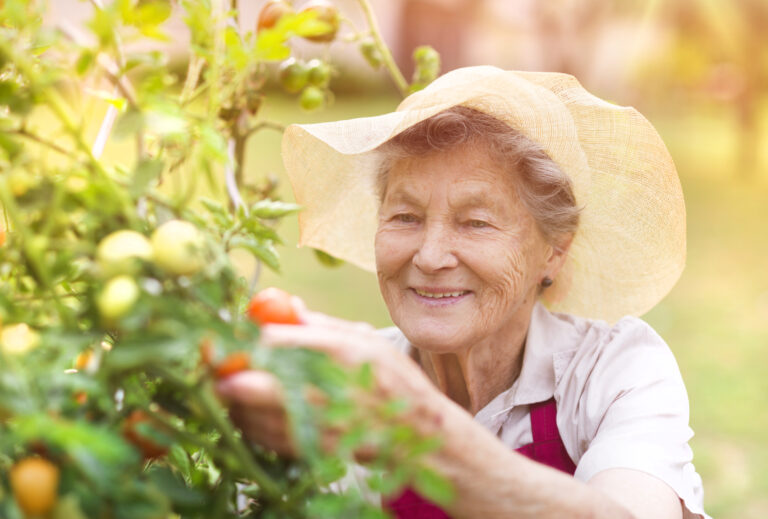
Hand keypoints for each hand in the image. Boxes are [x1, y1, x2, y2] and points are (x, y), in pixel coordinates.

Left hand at [216, 308, 445, 458]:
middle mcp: (322, 390)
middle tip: (209, 362)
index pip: (272, 342)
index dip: (238, 337)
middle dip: (221, 372)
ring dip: (230, 398)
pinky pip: (260, 436)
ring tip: (227, 383)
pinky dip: (247, 421)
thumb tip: (285, 307)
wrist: (418, 436)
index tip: (218, 333)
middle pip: (250, 382)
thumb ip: (322, 325)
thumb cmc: (392, 379)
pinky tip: (249, 408)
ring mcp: (313, 426)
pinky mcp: (307, 451)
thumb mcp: (365, 340)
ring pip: (248, 413)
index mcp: (337, 353)